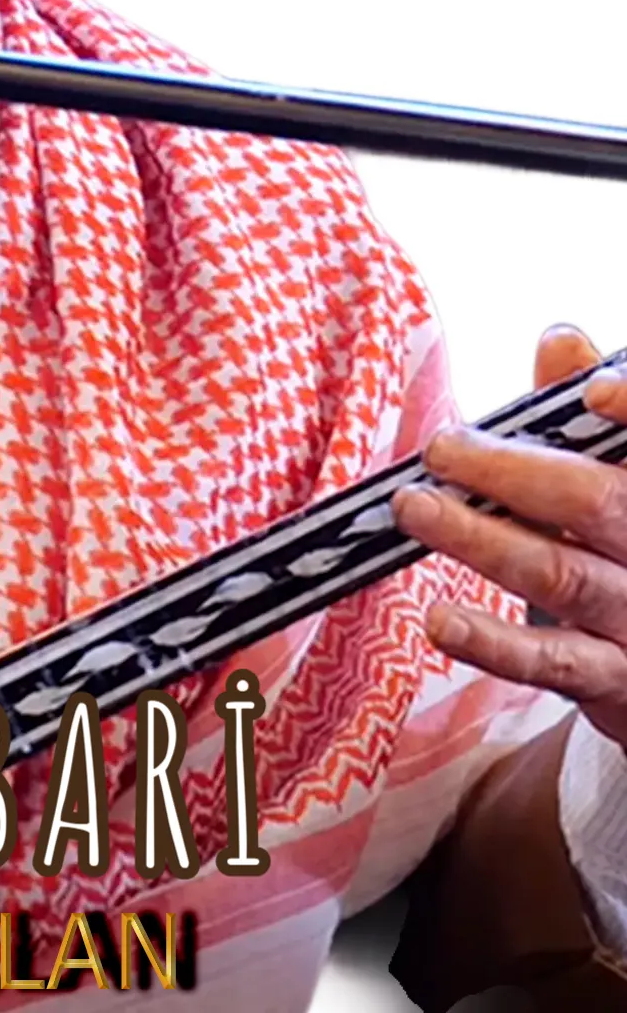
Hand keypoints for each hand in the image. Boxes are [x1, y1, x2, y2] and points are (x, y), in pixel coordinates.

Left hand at [393, 324, 626, 748]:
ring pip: (564, 575)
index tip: (592, 394)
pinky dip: (493, 642)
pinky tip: (440, 620)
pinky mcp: (615, 681)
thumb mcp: (615, 475)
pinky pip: (552, 662)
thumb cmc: (621, 544)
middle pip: (598, 502)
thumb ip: (586, 413)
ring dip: (481, 540)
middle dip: (516, 472)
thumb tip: (559, 339)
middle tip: (442, 448)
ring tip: (414, 507)